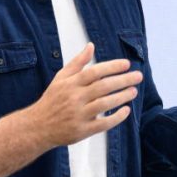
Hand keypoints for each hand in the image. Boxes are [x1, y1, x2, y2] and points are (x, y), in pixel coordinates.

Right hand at [26, 43, 141, 147]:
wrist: (38, 127)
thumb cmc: (53, 100)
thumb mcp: (61, 77)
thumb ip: (77, 62)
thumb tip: (91, 46)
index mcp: (71, 83)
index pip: (95, 71)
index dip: (112, 66)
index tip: (127, 64)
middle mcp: (75, 98)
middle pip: (103, 87)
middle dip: (123, 80)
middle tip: (138, 76)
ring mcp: (78, 115)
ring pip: (104, 104)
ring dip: (122, 97)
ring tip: (134, 91)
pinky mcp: (82, 130)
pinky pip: (103, 124)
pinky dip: (116, 117)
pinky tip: (126, 110)